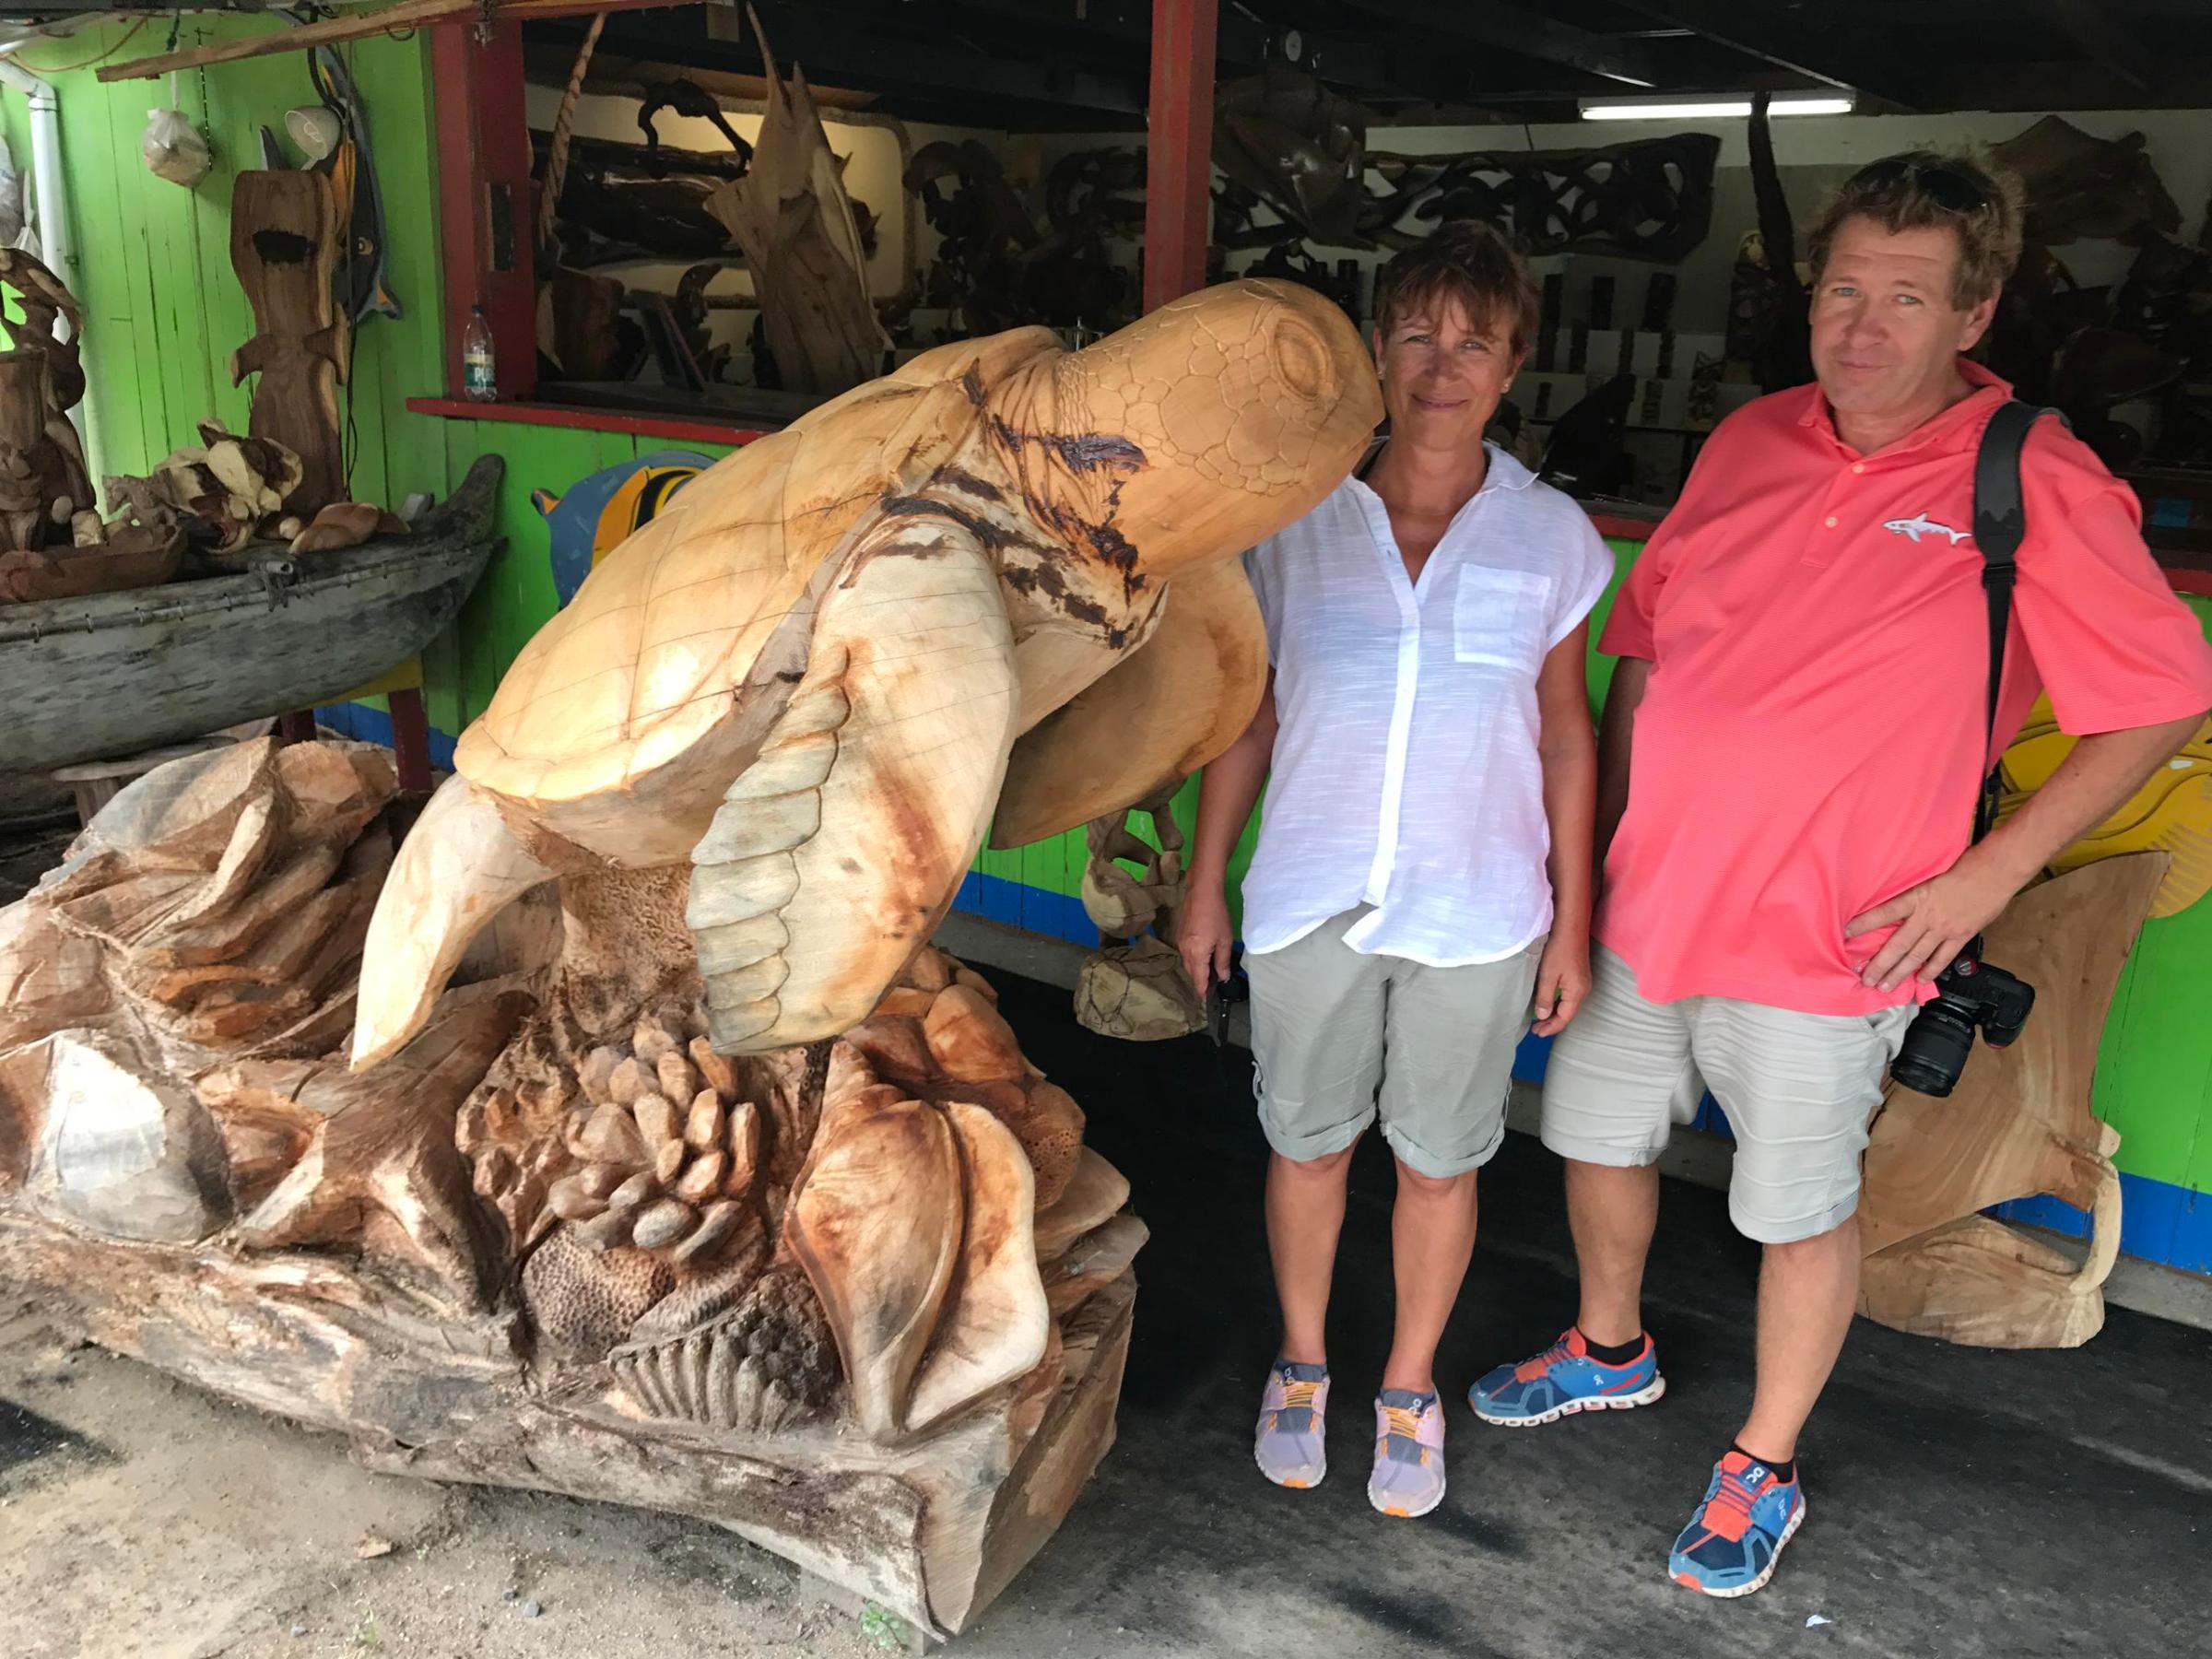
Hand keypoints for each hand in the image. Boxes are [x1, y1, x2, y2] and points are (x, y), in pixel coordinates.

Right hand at [1178, 883, 1234, 1000]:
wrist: (1202, 893)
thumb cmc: (1217, 915)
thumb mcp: (1225, 940)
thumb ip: (1223, 961)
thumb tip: (1222, 977)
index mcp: (1196, 954)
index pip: (1198, 979)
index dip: (1203, 991)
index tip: (1207, 999)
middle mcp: (1184, 951)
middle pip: (1191, 973)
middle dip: (1200, 981)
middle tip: (1212, 985)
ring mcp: (1180, 943)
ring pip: (1188, 963)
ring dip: (1197, 970)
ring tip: (1210, 972)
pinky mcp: (1179, 935)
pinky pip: (1186, 954)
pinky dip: (1194, 959)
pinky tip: (1204, 957)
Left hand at [1530, 934, 1590, 1036]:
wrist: (1571, 927)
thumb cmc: (1558, 949)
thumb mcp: (1548, 975)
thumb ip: (1545, 997)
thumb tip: (1542, 1016)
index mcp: (1577, 993)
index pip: (1564, 1018)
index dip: (1551, 1027)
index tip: (1537, 1033)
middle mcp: (1583, 990)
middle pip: (1568, 1013)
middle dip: (1552, 1023)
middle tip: (1536, 1030)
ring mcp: (1583, 983)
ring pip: (1568, 1005)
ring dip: (1555, 1013)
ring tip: (1540, 1020)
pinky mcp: (1579, 976)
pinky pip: (1569, 996)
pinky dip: (1558, 1003)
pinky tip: (1548, 1003)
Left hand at [1844, 844, 2024, 991]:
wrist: (1995, 871)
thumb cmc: (1965, 866)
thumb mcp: (1932, 875)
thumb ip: (1917, 893)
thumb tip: (1901, 904)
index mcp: (1917, 897)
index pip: (1884, 912)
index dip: (1864, 923)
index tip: (1846, 933)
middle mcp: (1927, 916)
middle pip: (1897, 944)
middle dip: (1879, 964)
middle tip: (1865, 977)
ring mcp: (1944, 928)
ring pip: (1916, 956)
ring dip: (1899, 973)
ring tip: (1885, 985)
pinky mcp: (1961, 936)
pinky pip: (1942, 958)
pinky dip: (1930, 971)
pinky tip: (1920, 980)